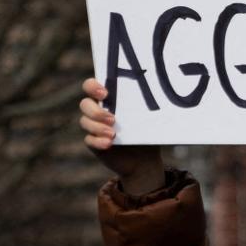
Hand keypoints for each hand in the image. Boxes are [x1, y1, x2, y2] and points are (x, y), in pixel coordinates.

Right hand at [80, 78, 164, 194]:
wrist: (144, 159)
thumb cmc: (147, 131)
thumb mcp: (148, 118)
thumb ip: (147, 106)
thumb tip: (161, 95)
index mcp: (110, 99)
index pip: (91, 86)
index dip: (93, 86)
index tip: (105, 93)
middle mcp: (98, 110)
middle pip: (85, 104)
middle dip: (95, 110)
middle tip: (112, 118)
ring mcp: (94, 126)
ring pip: (84, 121)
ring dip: (97, 127)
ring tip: (113, 134)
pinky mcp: (93, 142)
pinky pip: (89, 139)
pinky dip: (98, 141)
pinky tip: (109, 144)